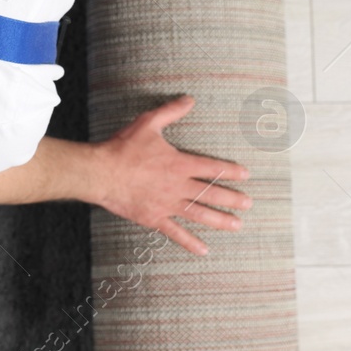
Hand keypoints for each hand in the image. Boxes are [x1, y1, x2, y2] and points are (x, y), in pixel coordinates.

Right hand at [92, 95, 251, 255]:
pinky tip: (204, 250)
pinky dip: (190, 242)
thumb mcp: (148, 123)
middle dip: (232, 198)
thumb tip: (190, 99)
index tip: (246, 175)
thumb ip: (171, 112)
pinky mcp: (154, 218)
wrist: (101, 173)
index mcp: (179, 163)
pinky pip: (176, 233)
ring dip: (220, 220)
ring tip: (237, 225)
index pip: (211, 167)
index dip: (230, 170)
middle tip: (248, 203)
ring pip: (199, 214)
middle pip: (210, 193)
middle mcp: (177, 186)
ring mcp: (167, 204)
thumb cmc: (123, 148)